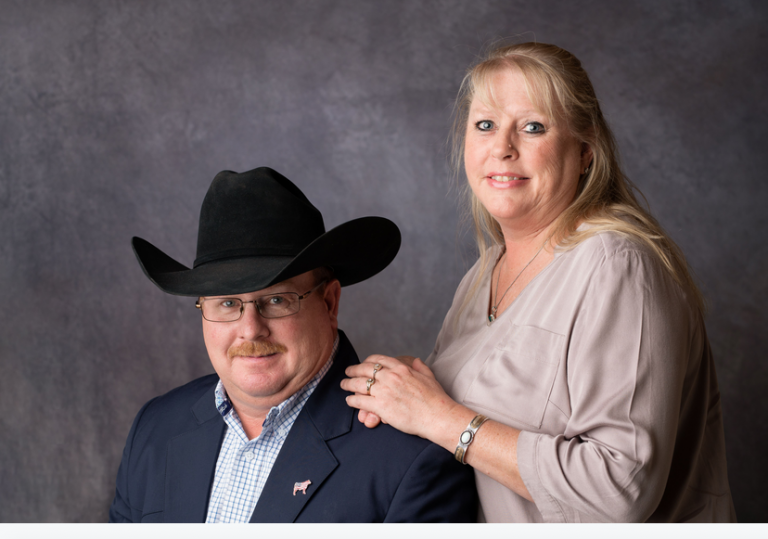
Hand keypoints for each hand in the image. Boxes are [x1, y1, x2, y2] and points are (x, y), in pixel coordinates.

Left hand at [341, 354, 457, 438]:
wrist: (438, 416)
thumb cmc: (436, 399)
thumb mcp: (429, 376)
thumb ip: (420, 367)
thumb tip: (416, 361)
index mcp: (401, 368)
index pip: (378, 360)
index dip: (367, 361)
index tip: (363, 364)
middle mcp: (390, 376)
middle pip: (364, 369)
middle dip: (353, 370)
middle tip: (348, 372)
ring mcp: (384, 391)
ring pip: (359, 384)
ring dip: (349, 384)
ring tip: (344, 385)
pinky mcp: (381, 406)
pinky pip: (360, 401)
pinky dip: (352, 400)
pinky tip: (349, 401)